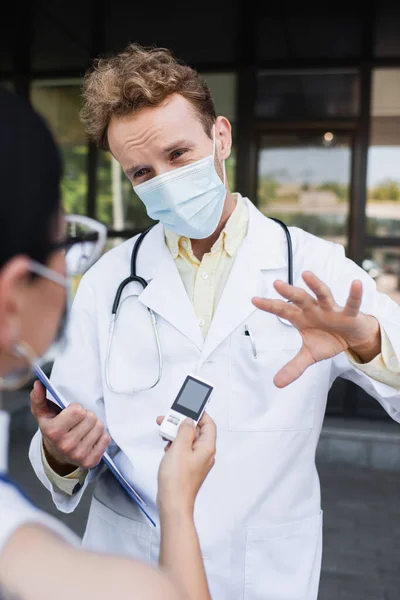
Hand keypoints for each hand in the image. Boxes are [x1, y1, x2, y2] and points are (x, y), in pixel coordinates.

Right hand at [30, 381, 110, 474]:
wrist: (56, 454)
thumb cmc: (52, 428)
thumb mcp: (42, 413)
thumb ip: (39, 397)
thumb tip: (38, 384)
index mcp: (54, 432)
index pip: (78, 411)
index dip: (76, 408)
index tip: (71, 412)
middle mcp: (66, 445)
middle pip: (91, 418)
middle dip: (86, 416)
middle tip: (79, 421)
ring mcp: (79, 455)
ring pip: (100, 427)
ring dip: (94, 425)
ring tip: (84, 428)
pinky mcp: (90, 461)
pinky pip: (106, 439)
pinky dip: (100, 436)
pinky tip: (90, 438)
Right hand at [156, 413, 216, 516]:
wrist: (173, 503)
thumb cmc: (177, 481)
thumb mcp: (179, 448)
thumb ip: (185, 431)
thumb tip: (188, 421)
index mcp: (207, 448)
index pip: (208, 424)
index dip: (199, 414)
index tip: (188, 408)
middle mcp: (204, 454)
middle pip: (197, 431)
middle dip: (182, 423)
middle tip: (170, 419)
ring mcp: (196, 462)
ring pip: (188, 441)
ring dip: (176, 434)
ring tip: (165, 433)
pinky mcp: (188, 468)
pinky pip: (184, 450)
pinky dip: (175, 445)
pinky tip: (167, 447)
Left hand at [252, 271, 380, 387]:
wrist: (352, 337)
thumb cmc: (328, 339)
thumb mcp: (310, 355)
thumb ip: (293, 367)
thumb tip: (276, 383)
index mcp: (301, 317)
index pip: (282, 310)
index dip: (269, 306)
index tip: (254, 300)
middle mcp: (314, 309)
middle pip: (299, 299)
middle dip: (289, 292)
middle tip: (277, 284)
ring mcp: (331, 309)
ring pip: (322, 294)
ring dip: (315, 285)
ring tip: (306, 275)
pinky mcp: (348, 313)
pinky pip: (351, 303)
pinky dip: (354, 295)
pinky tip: (356, 284)